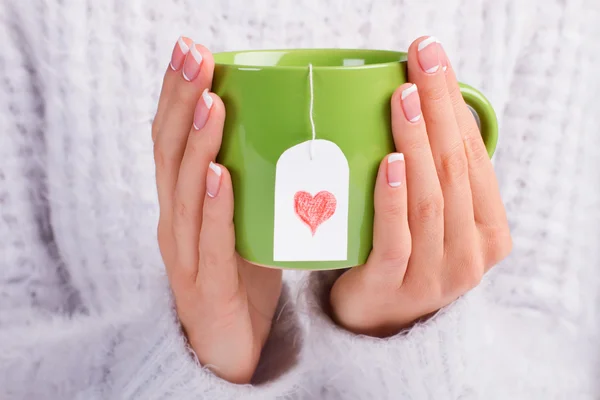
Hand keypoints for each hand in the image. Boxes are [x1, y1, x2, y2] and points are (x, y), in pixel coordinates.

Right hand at [152, 37, 281, 383]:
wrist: (227, 350)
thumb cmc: (242, 282)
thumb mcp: (245, 223)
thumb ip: (255, 186)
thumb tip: (292, 140)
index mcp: (184, 206)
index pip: (171, 141)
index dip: (176, 95)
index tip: (190, 50)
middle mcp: (176, 223)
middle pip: (169, 154)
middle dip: (181, 101)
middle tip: (192, 54)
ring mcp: (186, 255)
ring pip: (183, 192)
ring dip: (195, 143)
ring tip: (209, 101)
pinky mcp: (206, 287)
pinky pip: (209, 242)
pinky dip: (213, 206)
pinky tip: (217, 174)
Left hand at [330, 36, 511, 336]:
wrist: (376, 320)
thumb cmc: (403, 256)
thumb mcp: (433, 217)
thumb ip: (437, 175)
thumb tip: (422, 104)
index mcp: (488, 231)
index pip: (473, 156)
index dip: (455, 104)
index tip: (434, 57)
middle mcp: (471, 252)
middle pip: (455, 169)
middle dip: (439, 108)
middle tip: (421, 59)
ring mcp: (436, 272)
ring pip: (431, 198)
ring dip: (418, 142)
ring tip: (405, 97)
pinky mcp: (395, 285)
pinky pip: (398, 237)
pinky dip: (394, 197)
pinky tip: (389, 161)